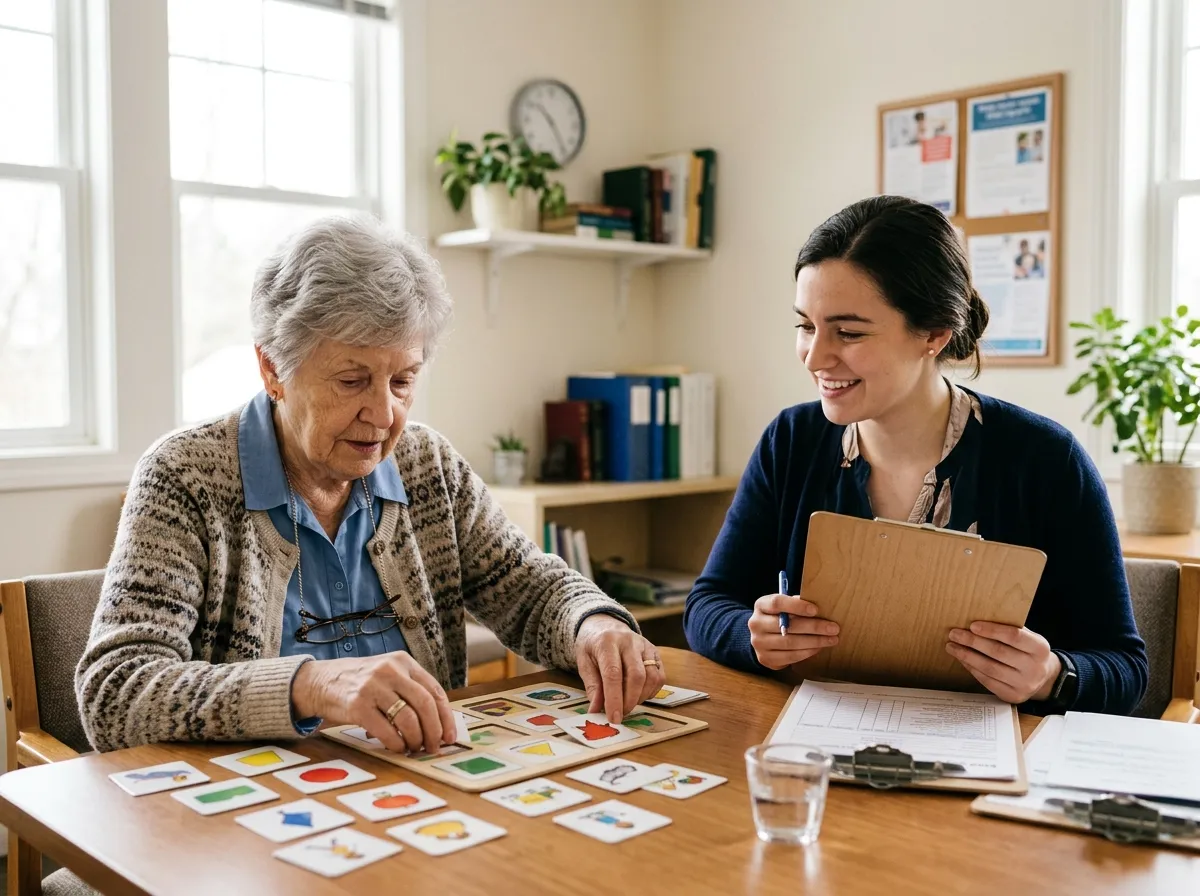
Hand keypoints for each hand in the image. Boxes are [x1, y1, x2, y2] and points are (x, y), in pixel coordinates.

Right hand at [291, 651, 455, 754]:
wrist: (320, 681)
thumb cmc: (360, 682)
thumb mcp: (387, 674)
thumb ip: (410, 690)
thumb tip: (436, 724)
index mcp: (403, 662)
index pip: (435, 690)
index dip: (446, 717)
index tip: (450, 737)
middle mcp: (390, 670)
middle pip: (425, 704)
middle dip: (434, 731)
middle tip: (434, 747)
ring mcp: (373, 687)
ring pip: (408, 719)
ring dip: (415, 739)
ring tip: (414, 748)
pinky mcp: (358, 705)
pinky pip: (386, 730)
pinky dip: (396, 744)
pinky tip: (397, 748)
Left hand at [575, 615, 666, 722]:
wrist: (605, 625)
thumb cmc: (592, 646)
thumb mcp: (584, 662)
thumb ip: (592, 686)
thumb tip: (596, 710)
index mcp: (607, 642)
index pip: (613, 673)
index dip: (614, 699)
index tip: (614, 718)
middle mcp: (629, 641)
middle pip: (636, 676)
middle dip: (629, 701)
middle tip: (621, 714)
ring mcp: (645, 645)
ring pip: (651, 677)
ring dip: (641, 697)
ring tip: (628, 704)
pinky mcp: (655, 651)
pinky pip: (660, 676)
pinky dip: (651, 691)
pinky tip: (638, 694)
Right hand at [749, 594, 839, 669]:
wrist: (762, 636)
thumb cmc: (779, 617)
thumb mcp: (784, 606)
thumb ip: (796, 604)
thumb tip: (821, 608)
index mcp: (761, 606)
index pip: (777, 603)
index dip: (797, 606)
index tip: (816, 610)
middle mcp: (756, 624)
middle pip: (787, 625)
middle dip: (814, 627)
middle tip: (834, 628)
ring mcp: (759, 643)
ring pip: (790, 643)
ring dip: (815, 642)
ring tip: (831, 639)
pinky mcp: (765, 658)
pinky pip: (790, 656)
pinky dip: (807, 652)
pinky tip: (819, 648)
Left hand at [946, 622, 1059, 703]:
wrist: (1044, 677)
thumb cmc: (1028, 651)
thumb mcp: (1028, 637)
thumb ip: (1009, 629)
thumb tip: (977, 622)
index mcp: (1040, 648)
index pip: (1014, 636)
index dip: (992, 630)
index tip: (972, 625)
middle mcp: (1034, 668)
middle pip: (998, 652)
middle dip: (973, 642)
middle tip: (954, 634)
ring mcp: (1024, 685)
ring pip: (990, 669)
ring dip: (967, 656)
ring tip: (952, 646)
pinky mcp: (1013, 696)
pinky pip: (988, 681)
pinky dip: (972, 669)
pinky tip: (962, 659)